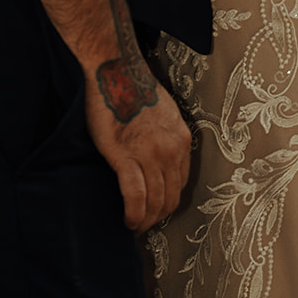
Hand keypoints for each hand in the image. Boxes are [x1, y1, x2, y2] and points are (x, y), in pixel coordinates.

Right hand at [83, 59, 192, 232]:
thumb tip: (159, 158)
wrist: (116, 70)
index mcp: (181, 139)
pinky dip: (133, 215)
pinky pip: (135, 196)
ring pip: (154, 201)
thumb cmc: (134, 87)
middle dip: (159, 217)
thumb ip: (166, 137)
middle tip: (146, 225)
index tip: (157, 208)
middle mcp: (170, 149)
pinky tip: (128, 221)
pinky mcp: (125, 157)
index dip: (169, 201)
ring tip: (135, 227)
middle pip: (170, 197)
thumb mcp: (164, 113)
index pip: (181, 182)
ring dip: (145, 221)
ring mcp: (149, 154)